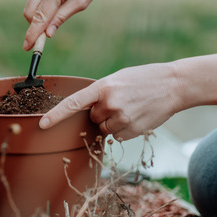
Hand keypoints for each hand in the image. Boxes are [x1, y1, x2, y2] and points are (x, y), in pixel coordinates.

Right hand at [23, 0, 108, 50]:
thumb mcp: (82, 3)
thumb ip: (62, 17)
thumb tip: (47, 34)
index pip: (40, 17)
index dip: (33, 34)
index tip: (27, 47)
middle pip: (30, 13)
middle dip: (35, 26)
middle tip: (44, 38)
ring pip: (30, 5)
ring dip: (40, 13)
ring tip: (61, 6)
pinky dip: (41, 3)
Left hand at [39, 63, 182, 140]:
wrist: (173, 84)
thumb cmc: (143, 79)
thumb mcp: (117, 79)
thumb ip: (100, 94)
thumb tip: (88, 114)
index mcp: (102, 87)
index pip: (73, 103)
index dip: (56, 115)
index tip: (42, 124)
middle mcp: (109, 104)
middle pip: (92, 118)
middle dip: (101, 113)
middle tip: (119, 101)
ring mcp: (122, 118)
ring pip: (104, 129)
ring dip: (113, 122)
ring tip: (130, 108)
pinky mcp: (133, 130)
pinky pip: (118, 136)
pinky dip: (124, 130)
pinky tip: (137, 116)